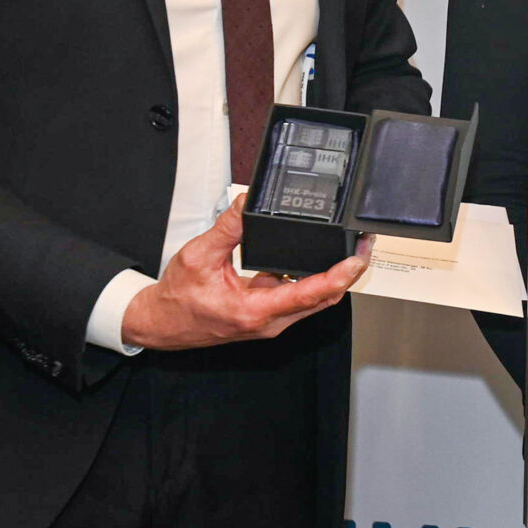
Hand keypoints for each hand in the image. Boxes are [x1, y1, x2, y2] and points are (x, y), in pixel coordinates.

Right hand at [119, 197, 368, 350]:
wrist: (162, 324)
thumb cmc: (178, 299)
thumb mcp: (198, 255)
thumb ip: (228, 228)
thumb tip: (248, 202)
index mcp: (254, 311)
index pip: (310, 294)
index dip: (339, 275)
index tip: (357, 257)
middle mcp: (270, 322)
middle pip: (324, 299)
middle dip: (348, 273)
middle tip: (365, 245)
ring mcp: (272, 321)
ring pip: (315, 300)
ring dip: (336, 277)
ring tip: (352, 248)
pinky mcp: (270, 315)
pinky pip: (302, 298)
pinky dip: (316, 280)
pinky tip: (321, 258)